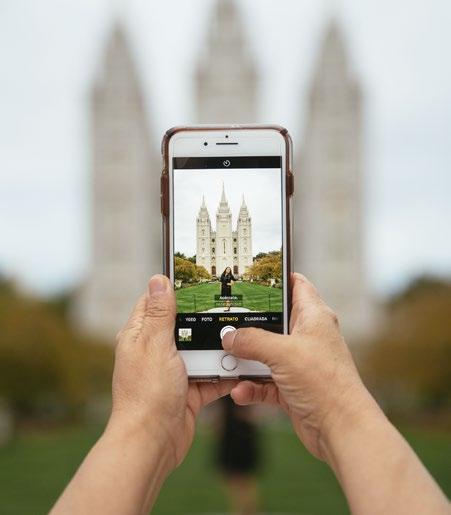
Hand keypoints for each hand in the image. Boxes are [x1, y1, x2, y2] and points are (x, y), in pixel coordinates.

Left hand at [109, 274, 234, 469]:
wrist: (153, 442)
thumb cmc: (146, 394)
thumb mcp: (155, 345)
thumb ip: (160, 313)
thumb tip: (158, 280)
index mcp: (141, 335)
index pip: (156, 303)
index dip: (173, 291)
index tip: (196, 280)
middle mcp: (156, 351)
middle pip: (184, 326)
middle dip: (203, 321)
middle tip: (226, 310)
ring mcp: (173, 371)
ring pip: (200, 350)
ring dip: (216, 349)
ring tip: (236, 340)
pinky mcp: (188, 389)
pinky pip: (210, 375)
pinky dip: (223, 373)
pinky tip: (238, 368)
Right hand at [222, 272, 376, 460]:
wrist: (340, 429)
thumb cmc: (325, 383)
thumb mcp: (283, 353)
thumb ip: (252, 341)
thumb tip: (230, 337)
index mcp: (314, 317)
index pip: (297, 286)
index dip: (278, 277)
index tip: (254, 275)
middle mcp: (307, 337)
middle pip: (273, 322)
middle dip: (249, 327)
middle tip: (227, 325)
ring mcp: (299, 363)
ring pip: (265, 353)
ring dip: (246, 361)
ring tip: (229, 364)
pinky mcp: (293, 386)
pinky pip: (265, 380)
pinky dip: (251, 386)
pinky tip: (241, 391)